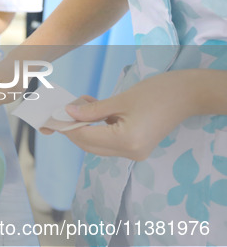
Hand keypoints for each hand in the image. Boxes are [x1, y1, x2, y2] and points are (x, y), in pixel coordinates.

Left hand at [63, 72, 197, 160]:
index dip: (68, 127)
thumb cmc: (158, 93)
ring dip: (86, 129)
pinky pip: (110, 142)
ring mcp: (135, 153)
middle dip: (74, 130)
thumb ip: (92, 110)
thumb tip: (68, 114)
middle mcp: (130, 153)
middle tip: (64, 112)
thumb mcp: (120, 100)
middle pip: (90, 145)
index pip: (86, 138)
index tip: (56, 116)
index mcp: (126, 141)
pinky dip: (99, 129)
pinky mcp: (137, 148)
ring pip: (98, 145)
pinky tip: (94, 113)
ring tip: (80, 107)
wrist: (189, 95)